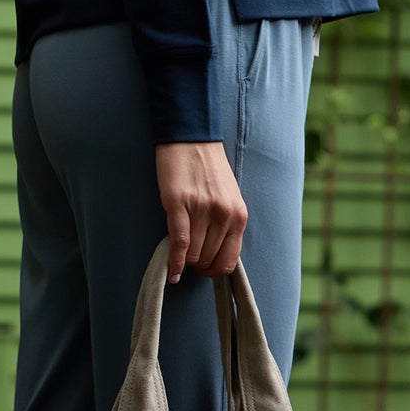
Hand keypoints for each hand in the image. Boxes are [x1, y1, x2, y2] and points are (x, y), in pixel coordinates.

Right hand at [155, 141, 247, 283]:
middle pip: (208, 258)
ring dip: (185, 260)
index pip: (229, 259)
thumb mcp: (229, 198)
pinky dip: (174, 261)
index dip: (215, 270)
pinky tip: (171, 271)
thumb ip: (226, 224)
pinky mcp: (178, 204)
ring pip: (193, 254)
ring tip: (179, 255)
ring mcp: (202, 210)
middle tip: (188, 258)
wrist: (191, 138)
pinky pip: (179, 243)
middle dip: (197, 264)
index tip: (205, 270)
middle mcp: (223, 214)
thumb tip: (214, 254)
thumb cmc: (209, 169)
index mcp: (239, 214)